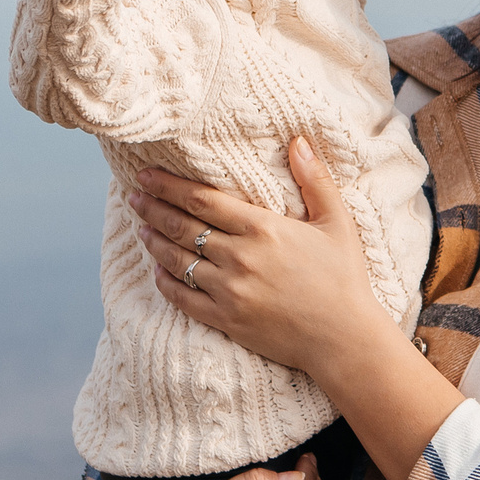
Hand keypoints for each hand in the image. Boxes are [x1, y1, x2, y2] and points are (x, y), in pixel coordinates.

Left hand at [129, 140, 464, 479]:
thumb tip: (298, 141)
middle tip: (134, 195)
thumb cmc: (344, 277)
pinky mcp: (225, 320)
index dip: (170, 185)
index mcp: (263, 228)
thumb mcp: (337, 222)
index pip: (203, 200)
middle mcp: (239, 257)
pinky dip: (165, 282)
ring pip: (178, 260)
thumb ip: (314, 179)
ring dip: (155, 241)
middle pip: (182, 226)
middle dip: (153, 208)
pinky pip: (183, 298)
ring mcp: (229, 291)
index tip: (148, 174)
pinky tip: (157, 270)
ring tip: (141, 227)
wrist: (343, 338)